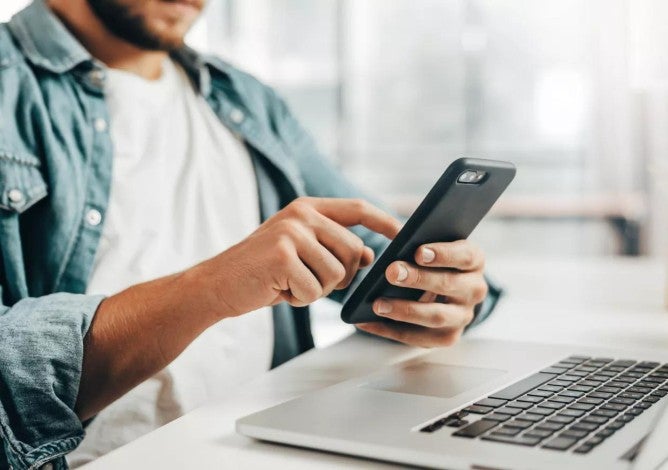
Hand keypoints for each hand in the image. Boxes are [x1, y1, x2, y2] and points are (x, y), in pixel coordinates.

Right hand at [193, 197, 401, 317]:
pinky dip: (299, 299)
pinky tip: (278, 290)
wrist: (217, 285)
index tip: (403, 236)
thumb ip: (332, 247)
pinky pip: (314, 289)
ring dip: (317, 290)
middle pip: (355, 251)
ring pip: (337, 274)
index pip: (357, 209)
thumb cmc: (262, 272)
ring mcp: (291, 232)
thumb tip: (371, 257)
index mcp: (307, 208)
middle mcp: (301, 214)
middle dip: (341, 277)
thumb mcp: (299, 251)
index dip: (384, 222)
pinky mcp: (282, 255)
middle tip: (310, 281)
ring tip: (289, 283)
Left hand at [357, 240, 486, 347]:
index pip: (465, 256)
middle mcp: (474, 290)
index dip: (443, 254)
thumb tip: (396, 243)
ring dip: (405, 310)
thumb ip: (420, 245)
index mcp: (474, 261)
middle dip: (418, 279)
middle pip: (448, 284)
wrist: (445, 293)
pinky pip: (418, 337)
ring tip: (377, 304)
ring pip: (436, 315)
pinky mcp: (447, 337)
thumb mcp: (433, 249)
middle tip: (391, 272)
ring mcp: (462, 316)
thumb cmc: (433, 263)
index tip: (418, 251)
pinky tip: (368, 321)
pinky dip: (390, 330)